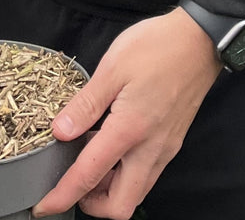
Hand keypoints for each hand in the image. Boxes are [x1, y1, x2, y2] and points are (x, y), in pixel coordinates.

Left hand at [32, 8, 222, 219]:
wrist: (200, 41)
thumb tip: (60, 131)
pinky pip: (147, 173)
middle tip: (71, 182)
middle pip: (121, 205)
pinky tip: (111, 143)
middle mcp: (151, 149)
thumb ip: (86, 104)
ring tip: (89, 158)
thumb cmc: (158, 47)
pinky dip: (125, 172)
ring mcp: (165, 148)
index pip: (90, 176)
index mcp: (130, 130)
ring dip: (109, 189)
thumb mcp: (113, 67)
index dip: (63, 195)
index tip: (44, 206)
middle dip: (92, 204)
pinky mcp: (172, 141)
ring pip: (136, 191)